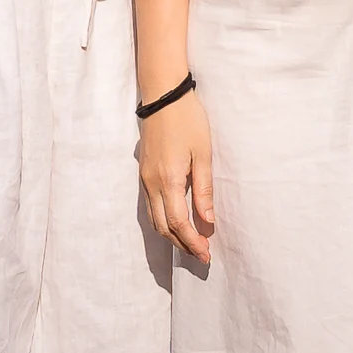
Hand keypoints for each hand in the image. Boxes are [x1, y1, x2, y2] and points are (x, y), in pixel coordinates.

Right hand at [140, 85, 215, 264]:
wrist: (163, 96)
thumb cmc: (187, 120)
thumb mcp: (202, 154)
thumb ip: (204, 190)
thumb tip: (208, 222)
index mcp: (168, 180)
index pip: (177, 223)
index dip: (191, 243)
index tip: (206, 255)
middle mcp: (151, 184)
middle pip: (163, 226)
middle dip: (182, 245)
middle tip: (201, 256)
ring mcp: (145, 179)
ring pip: (154, 219)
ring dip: (171, 236)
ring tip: (191, 245)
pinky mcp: (144, 173)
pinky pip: (151, 206)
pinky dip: (163, 220)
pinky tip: (177, 223)